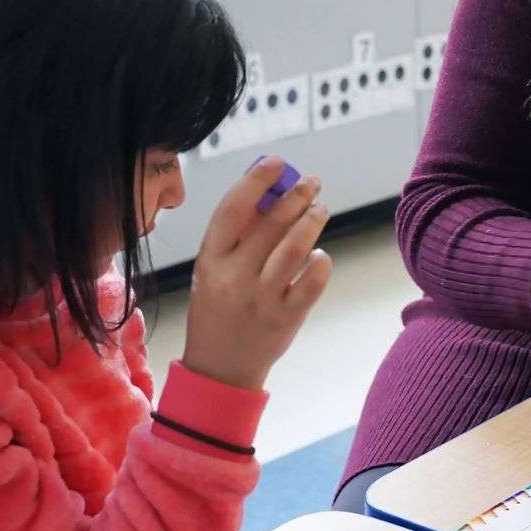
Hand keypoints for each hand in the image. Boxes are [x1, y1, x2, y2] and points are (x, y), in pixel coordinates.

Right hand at [182, 157, 331, 391]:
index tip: (276, 162)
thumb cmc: (219, 309)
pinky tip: (319, 254)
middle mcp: (234, 277)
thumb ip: (238, 236)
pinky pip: (313, 280)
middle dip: (296, 196)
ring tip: (320, 209)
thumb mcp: (214, 271)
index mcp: (210, 260)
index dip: (256, 180)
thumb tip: (271, 192)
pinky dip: (320, 261)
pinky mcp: (286, 318)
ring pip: (296, 247)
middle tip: (312, 183)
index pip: (232, 209)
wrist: (220, 368)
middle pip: (271, 224)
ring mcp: (261, 299)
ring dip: (312, 221)